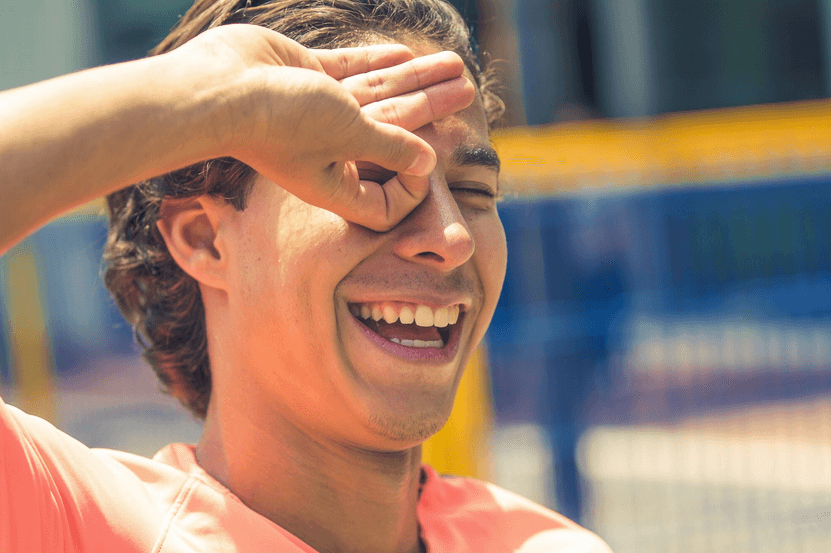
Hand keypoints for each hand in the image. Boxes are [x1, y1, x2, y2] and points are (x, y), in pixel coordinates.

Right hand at [170, 25, 474, 229]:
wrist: (217, 88)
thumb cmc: (282, 122)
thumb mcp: (349, 136)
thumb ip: (391, 146)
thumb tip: (428, 161)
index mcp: (339, 181)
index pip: (386, 197)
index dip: (414, 183)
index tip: (431, 159)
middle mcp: (330, 151)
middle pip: (395, 132)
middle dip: (433, 108)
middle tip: (468, 90)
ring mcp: (318, 114)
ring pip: (379, 96)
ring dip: (416, 81)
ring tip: (455, 65)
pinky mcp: (306, 80)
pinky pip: (351, 72)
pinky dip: (379, 64)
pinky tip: (406, 55)